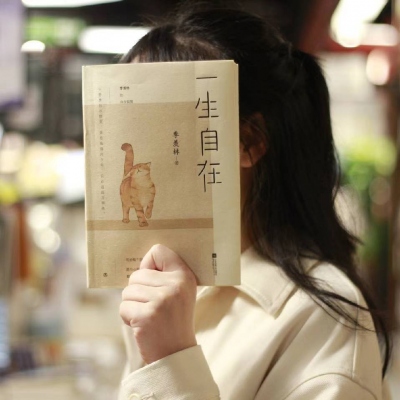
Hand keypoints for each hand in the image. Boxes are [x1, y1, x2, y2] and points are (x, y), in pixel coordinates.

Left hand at [119, 244, 197, 363]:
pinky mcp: (147, 315)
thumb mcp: (178, 292)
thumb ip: (164, 274)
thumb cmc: (172, 319)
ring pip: (128, 291)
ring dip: (132, 305)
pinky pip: (123, 307)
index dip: (148, 264)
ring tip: (148, 316)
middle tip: (152, 307)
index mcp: (184, 275)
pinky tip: (142, 325)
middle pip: (137, 274)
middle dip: (137, 291)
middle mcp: (176, 285)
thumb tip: (140, 263)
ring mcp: (162, 300)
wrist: (176, 353)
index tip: (153, 279)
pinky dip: (127, 317)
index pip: (158, 251)